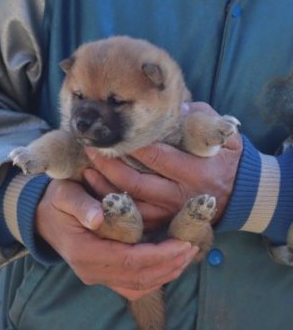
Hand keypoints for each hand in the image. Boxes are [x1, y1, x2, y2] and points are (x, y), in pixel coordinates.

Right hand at [36, 179, 198, 300]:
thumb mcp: (64, 196)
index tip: (182, 242)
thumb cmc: (57, 202)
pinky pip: (132, 286)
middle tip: (191, 247)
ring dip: (165, 273)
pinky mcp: (102, 274)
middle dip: (169, 264)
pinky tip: (167, 265)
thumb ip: (80, 206)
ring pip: (138, 286)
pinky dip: (154, 278)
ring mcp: (96, 276)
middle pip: (139, 278)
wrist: (43, 217)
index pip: (130, 260)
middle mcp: (91, 271)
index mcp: (84, 252)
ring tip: (186, 256)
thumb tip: (98, 218)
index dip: (159, 254)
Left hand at [83, 102, 242, 228]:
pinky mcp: (164, 221)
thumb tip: (174, 108)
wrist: (241, 194)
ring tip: (87, 170)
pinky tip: (99, 192)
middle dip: (109, 165)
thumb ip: (200, 119)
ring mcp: (170, 212)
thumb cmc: (228, 160)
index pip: (156, 157)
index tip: (110, 133)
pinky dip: (115, 206)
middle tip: (90, 148)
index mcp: (195, 172)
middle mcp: (180, 195)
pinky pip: (135, 218)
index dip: (130, 146)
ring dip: (105, 188)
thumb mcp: (224, 136)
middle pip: (135, 182)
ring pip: (131, 203)